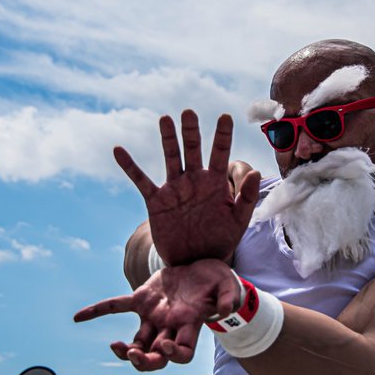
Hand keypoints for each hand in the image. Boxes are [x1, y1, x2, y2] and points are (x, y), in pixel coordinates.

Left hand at [74, 258, 242, 370]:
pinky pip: (116, 306)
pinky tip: (78, 317)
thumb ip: (229, 297)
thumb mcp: (227, 283)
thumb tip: (227, 310)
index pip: (182, 353)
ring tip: (115, 347)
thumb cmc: (218, 278)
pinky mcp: (141, 299)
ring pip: (137, 342)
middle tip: (134, 355)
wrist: (202, 263)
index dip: (173, 354)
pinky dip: (98, 310)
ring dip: (126, 350)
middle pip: (156, 357)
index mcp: (190, 326)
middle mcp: (170, 327)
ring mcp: (154, 315)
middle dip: (145, 362)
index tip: (164, 344)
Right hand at [114, 111, 260, 264]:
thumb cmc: (220, 239)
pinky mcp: (156, 201)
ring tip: (165, 119)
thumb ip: (246, 197)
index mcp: (216, 182)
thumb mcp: (238, 221)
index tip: (225, 116)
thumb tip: (256, 172)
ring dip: (168, 139)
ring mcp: (174, 188)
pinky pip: (141, 180)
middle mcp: (194, 179)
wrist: (195, 261)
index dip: (222, 135)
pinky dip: (130, 166)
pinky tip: (118, 150)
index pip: (220, 153)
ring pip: (171, 157)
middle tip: (189, 112)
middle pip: (192, 149)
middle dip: (191, 131)